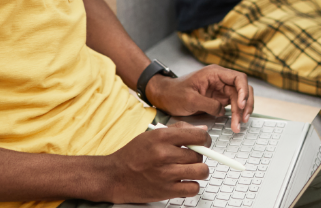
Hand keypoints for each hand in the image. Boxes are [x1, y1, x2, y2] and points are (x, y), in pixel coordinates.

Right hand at [95, 122, 210, 202]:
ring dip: (199, 170)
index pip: (197, 136)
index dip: (205, 139)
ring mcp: (166, 174)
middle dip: (198, 155)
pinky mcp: (167, 191)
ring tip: (190, 169)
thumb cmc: (132, 155)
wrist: (115, 176)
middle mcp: (164, 155)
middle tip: (189, 157)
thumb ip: (178, 130)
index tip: (204, 142)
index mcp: (161, 137)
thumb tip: (202, 132)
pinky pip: (193, 188)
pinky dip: (192, 186)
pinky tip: (184, 181)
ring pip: (201, 171)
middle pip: (199, 154)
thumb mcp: (152, 135)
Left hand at [145, 65, 254, 132]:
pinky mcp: (218, 98)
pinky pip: (233, 105)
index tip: (241, 105)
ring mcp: (220, 89)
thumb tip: (223, 111)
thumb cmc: (174, 94)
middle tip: (243, 120)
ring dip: (241, 112)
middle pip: (242, 89)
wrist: (164, 96)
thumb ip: (209, 104)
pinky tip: (235, 123)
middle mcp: (220, 79)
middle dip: (245, 105)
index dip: (244, 91)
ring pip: (239, 98)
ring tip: (238, 125)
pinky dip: (236, 114)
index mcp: (214, 73)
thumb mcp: (190, 99)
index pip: (238, 78)